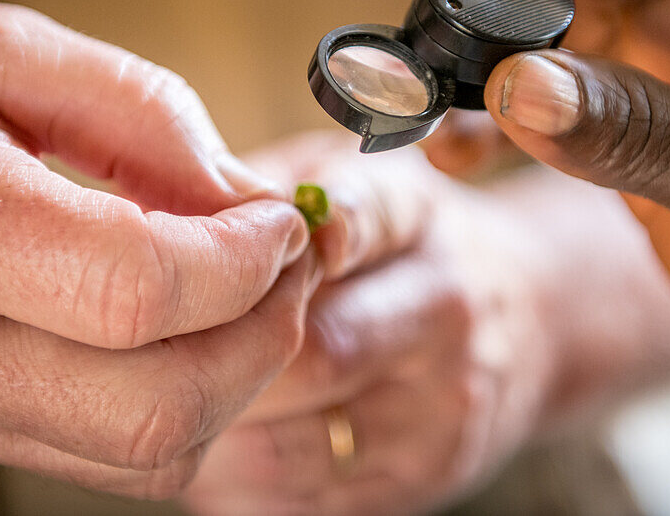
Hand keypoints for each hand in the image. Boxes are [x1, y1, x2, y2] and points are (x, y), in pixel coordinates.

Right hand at [0, 0, 314, 496]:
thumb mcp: (0, 46)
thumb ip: (143, 115)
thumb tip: (251, 204)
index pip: (132, 288)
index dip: (242, 262)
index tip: (281, 220)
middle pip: (150, 405)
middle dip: (261, 338)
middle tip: (288, 265)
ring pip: (140, 454)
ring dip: (233, 380)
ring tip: (250, 295)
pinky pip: (108, 460)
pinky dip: (185, 406)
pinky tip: (191, 331)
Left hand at [182, 132, 669, 514]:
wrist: (517, 321)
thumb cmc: (398, 247)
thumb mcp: (348, 184)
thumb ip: (263, 191)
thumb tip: (156, 212)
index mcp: (418, 214)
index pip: (357, 218)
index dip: (276, 245)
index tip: (219, 256)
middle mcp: (445, 306)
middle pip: (307, 350)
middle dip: (215, 357)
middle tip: (151, 352)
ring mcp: (442, 404)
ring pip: (290, 441)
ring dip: (214, 429)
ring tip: (176, 401)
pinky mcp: (421, 475)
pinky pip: (297, 495)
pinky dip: (236, 475)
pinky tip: (221, 436)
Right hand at [395, 0, 669, 447]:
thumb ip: (631, 127)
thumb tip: (508, 87)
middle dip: (479, 1)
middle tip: (408, 41)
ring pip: (550, 46)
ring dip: (481, 70)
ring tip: (420, 107)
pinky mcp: (649, 143)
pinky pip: (556, 113)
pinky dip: (501, 127)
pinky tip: (461, 153)